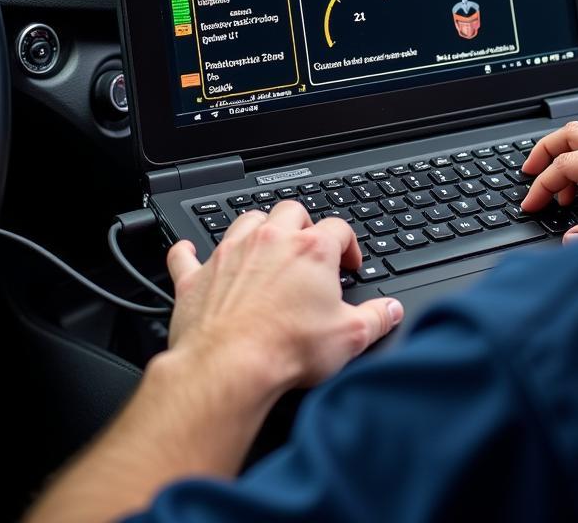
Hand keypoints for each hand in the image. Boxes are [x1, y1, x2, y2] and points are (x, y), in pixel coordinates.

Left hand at [164, 201, 403, 392]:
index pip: (338, 229)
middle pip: (291, 212)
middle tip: (308, 248)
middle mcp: (270, 242)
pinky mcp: (196, 278)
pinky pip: (186, 254)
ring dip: (257, 229)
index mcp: (311, 251)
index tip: (349, 263)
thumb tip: (390, 310)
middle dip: (302, 224)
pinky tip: (190, 253)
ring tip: (264, 246)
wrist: (229, 366)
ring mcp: (230, 255)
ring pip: (246, 221)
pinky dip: (188, 253)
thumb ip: (376, 318)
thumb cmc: (286, 349)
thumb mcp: (349, 338)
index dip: (348, 244)